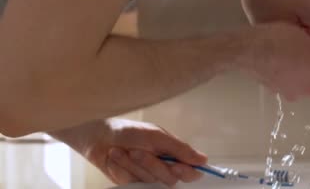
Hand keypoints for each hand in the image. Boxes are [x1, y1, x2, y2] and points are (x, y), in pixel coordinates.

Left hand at [51, 118, 205, 187]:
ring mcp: (148, 178)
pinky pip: (134, 183)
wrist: (100, 137)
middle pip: (169, 178)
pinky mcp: (133, 184)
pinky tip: (115, 159)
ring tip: (121, 151)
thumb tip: (203, 160)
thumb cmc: (130, 131)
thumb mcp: (157, 136)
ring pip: (150, 180)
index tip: (177, 166)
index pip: (192, 171)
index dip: (187, 172)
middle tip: (136, 151)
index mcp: (174, 155)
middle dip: (151, 164)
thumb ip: (180, 149)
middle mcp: (164, 168)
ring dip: (133, 164)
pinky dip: (123, 169)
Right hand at [235, 22, 309, 100]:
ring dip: (305, 60)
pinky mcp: (272, 86)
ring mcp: (285, 91)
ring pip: (303, 75)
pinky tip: (283, 49)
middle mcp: (302, 94)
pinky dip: (290, 64)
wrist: (247, 49)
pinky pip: (288, 75)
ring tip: (297, 42)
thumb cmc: (280, 44)